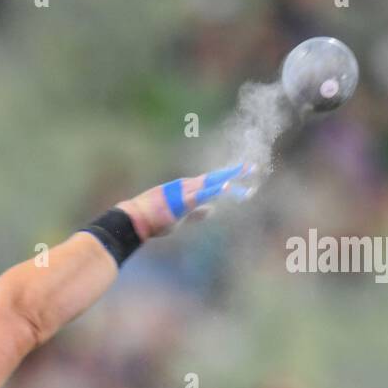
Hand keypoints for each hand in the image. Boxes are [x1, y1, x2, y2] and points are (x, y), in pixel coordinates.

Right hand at [117, 162, 256, 239]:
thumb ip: (196, 213)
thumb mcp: (180, 217)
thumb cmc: (154, 219)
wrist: (135, 219)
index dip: (228, 180)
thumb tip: (212, 211)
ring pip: (212, 183)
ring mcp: (185, 192)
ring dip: (229, 178)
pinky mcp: (181, 201)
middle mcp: (188, 186)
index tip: (244, 177)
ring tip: (246, 172)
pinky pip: (200, 195)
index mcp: (187, 190)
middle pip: (216, 178)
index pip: (212, 183)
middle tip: (252, 168)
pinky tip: (224, 187)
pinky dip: (213, 190)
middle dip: (234, 173)